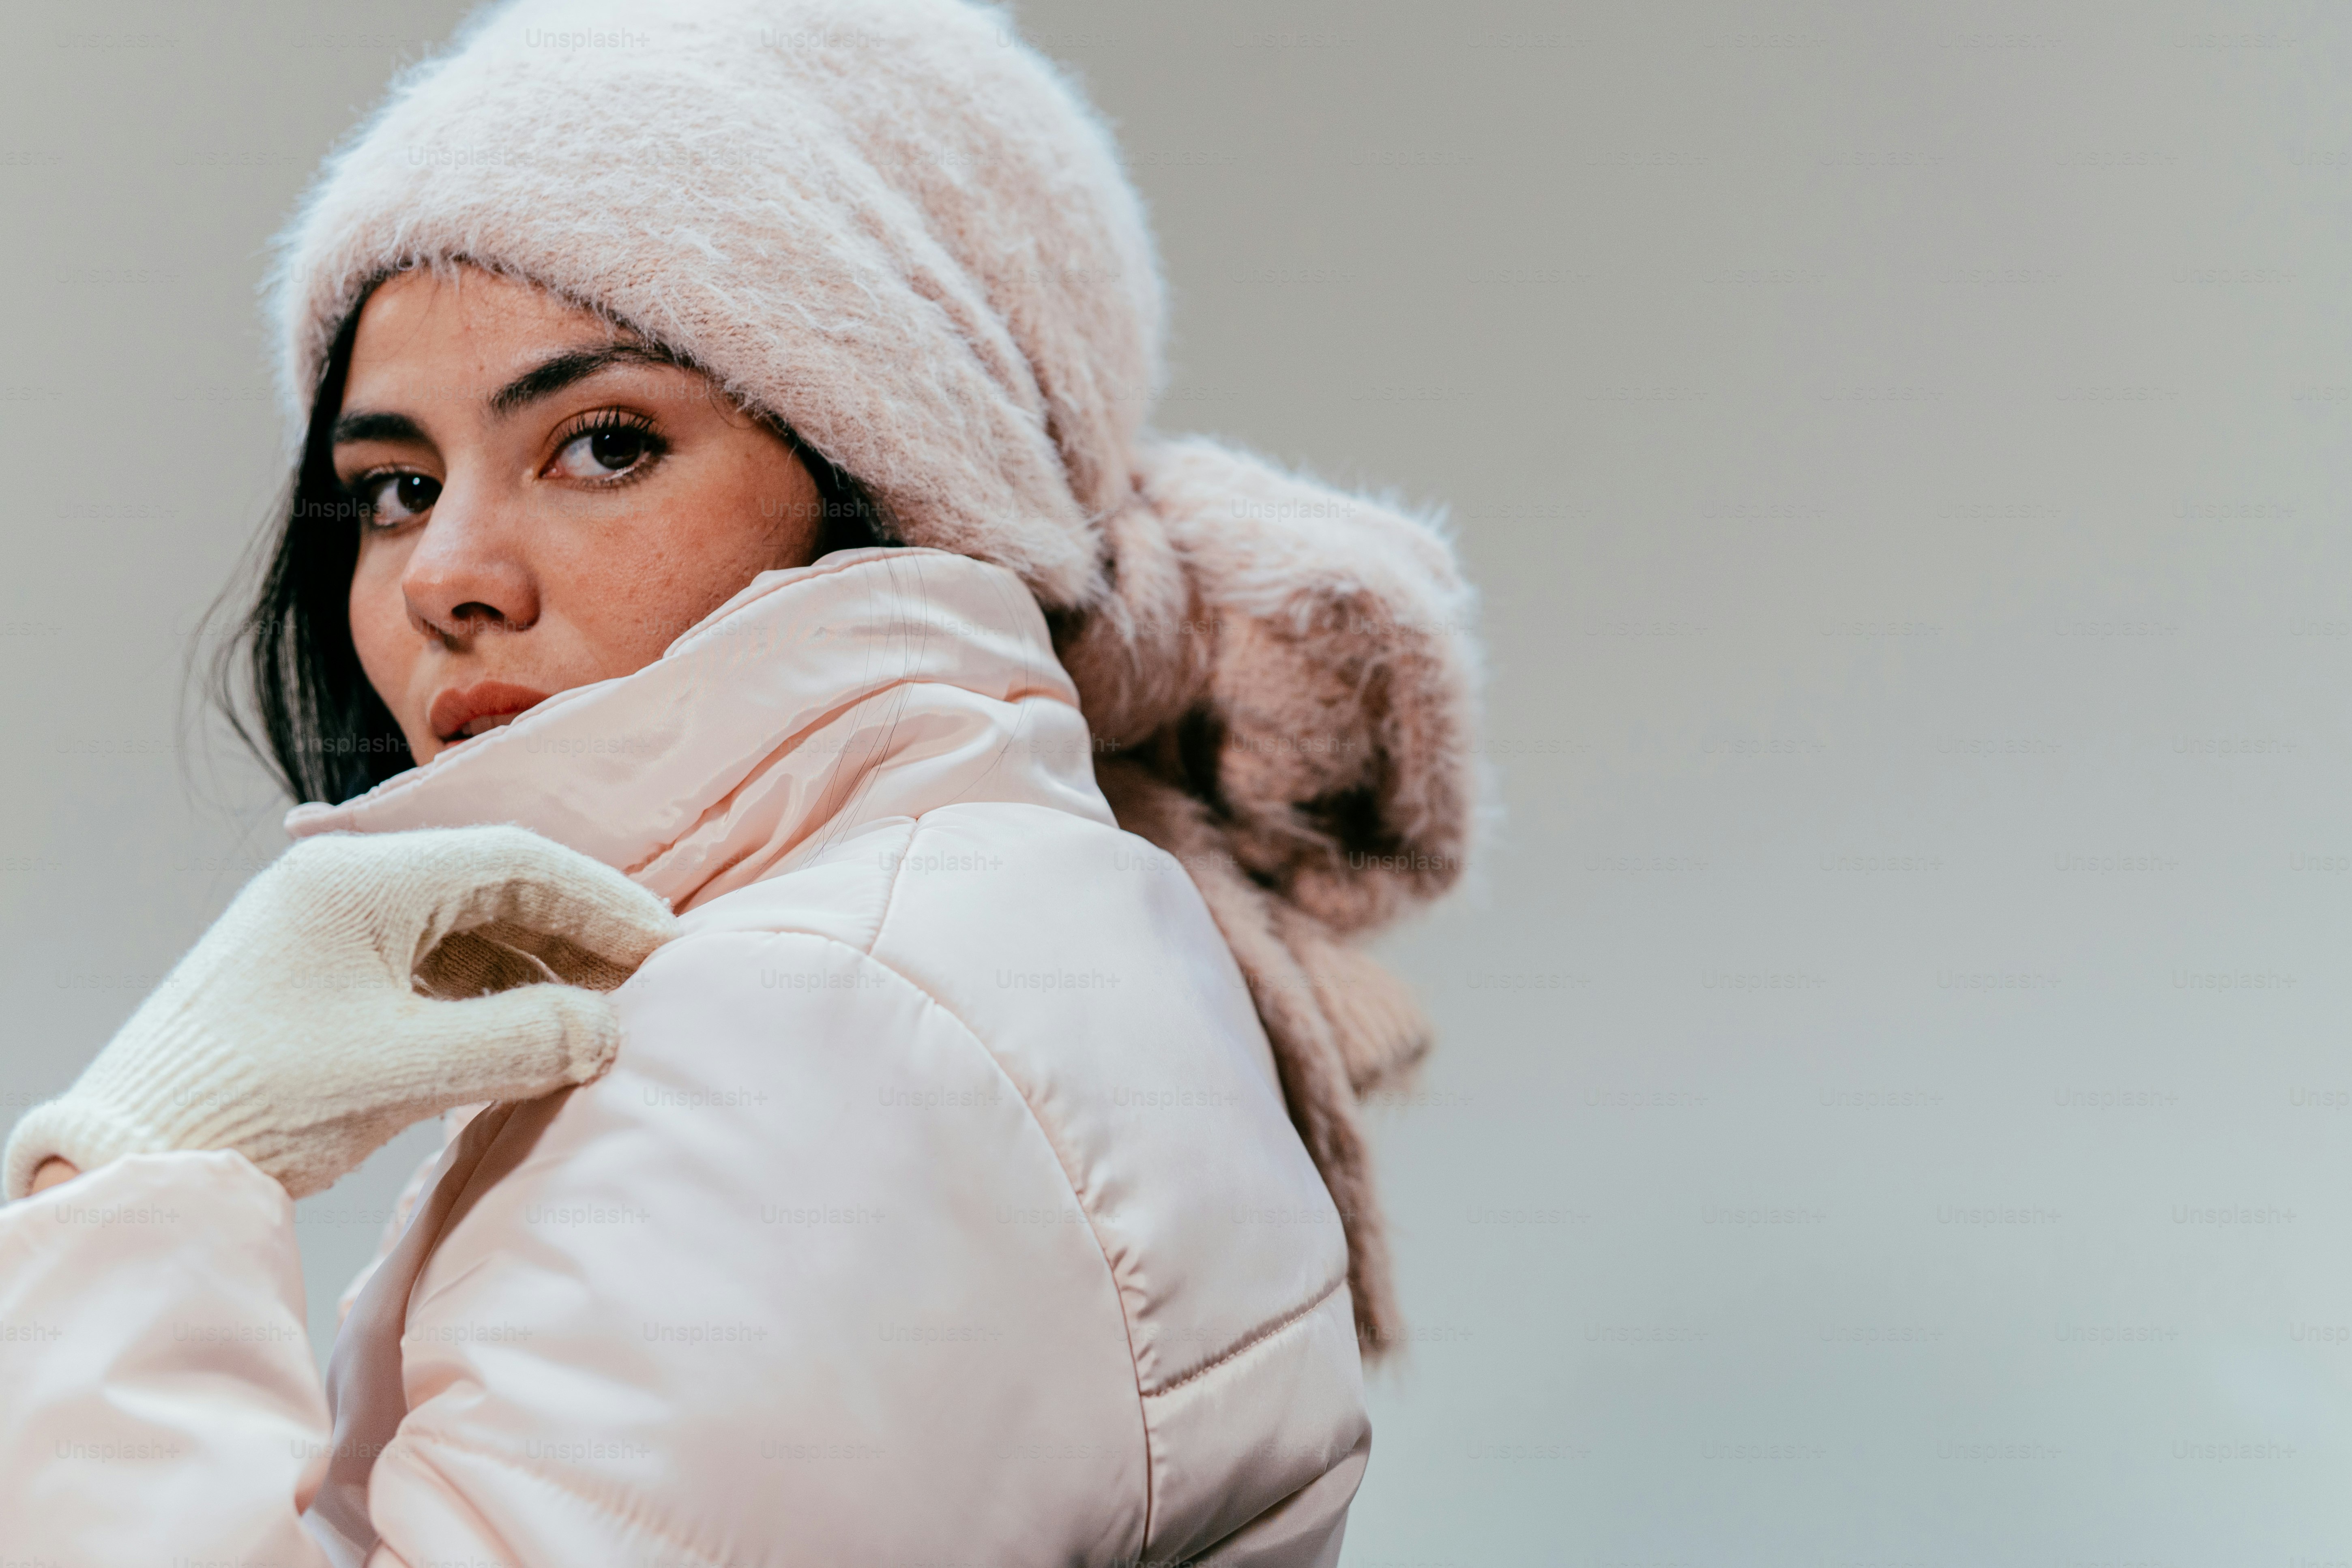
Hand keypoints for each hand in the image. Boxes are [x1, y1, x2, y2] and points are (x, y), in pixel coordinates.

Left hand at [2, 826, 679, 1201]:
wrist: (133, 1152)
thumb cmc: (259, 1100)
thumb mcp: (404, 1068)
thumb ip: (519, 1040)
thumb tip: (607, 1029)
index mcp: (361, 881)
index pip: (517, 863)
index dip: (603, 902)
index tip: (666, 945)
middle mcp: (344, 886)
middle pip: (494, 886)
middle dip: (576, 933)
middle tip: (645, 981)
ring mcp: (328, 927)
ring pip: (464, 925)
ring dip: (534, 966)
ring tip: (593, 1015)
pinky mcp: (320, 973)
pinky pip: (429, 962)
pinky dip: (487, 990)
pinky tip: (523, 1031)